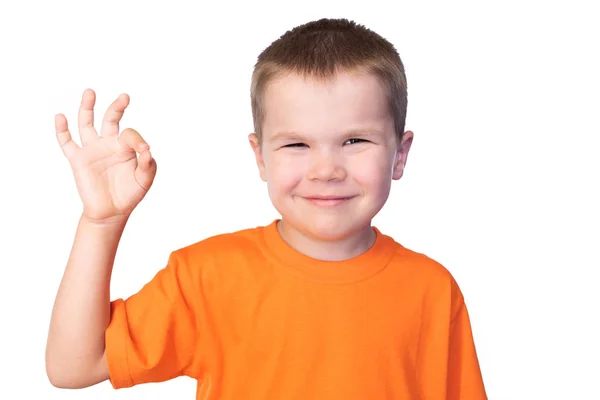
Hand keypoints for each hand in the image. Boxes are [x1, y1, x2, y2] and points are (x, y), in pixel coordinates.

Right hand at [55, 89, 156, 223]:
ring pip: (87, 124)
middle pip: (110, 119)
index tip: (143, 150)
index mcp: (125, 147)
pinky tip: (60, 117)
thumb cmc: (130, 194)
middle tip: (125, 97)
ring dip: (88, 108)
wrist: (112, 212)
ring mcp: (92, 150)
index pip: (130, 133)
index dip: (137, 140)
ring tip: (90, 92)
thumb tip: (146, 150)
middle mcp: (108, 144)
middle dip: (116, 108)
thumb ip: (148, 165)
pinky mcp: (78, 160)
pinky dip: (62, 130)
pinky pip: (67, 142)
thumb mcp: (144, 180)